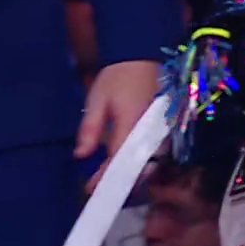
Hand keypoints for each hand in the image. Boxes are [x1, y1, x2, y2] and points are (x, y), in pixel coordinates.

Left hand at [77, 60, 161, 186]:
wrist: (143, 56)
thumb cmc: (117, 77)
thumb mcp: (96, 101)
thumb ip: (89, 129)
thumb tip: (81, 155)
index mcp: (132, 124)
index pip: (118, 159)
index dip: (104, 176)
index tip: (89, 188)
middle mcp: (151, 130)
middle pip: (138, 165)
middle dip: (120, 180)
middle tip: (98, 186)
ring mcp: (160, 129)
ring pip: (149, 161)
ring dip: (131, 172)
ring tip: (110, 178)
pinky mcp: (163, 126)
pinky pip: (153, 151)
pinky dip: (141, 162)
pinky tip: (127, 164)